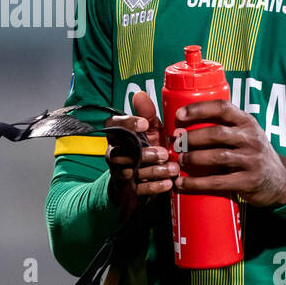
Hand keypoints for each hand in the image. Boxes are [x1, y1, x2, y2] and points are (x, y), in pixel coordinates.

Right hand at [103, 91, 174, 212]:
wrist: (140, 182)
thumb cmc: (146, 150)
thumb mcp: (149, 132)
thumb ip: (146, 114)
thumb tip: (140, 94)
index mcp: (118, 135)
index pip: (113, 125)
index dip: (127, 123)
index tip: (144, 124)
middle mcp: (114, 153)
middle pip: (122, 151)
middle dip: (145, 153)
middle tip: (165, 153)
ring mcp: (119, 172)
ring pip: (130, 171)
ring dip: (153, 171)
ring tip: (172, 170)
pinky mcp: (127, 190)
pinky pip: (137, 189)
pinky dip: (153, 187)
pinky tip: (168, 184)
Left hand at [171, 100, 285, 207]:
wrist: (280, 181)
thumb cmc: (253, 154)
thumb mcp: (246, 134)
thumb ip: (225, 127)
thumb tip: (184, 126)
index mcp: (247, 122)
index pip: (223, 108)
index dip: (199, 109)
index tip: (179, 115)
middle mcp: (251, 138)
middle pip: (216, 133)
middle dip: (192, 137)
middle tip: (176, 142)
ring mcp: (251, 160)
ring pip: (217, 156)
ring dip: (193, 158)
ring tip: (180, 160)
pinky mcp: (248, 181)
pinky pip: (218, 182)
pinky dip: (196, 183)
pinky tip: (182, 183)